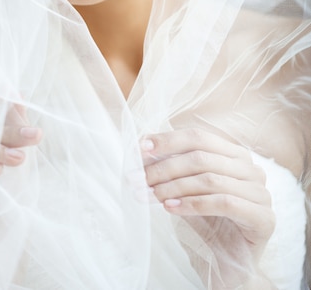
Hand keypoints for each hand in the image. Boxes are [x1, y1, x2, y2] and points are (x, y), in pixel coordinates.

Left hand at [140, 128, 274, 286]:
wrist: (227, 266)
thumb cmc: (206, 224)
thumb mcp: (185, 190)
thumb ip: (171, 167)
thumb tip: (143, 145)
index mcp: (235, 155)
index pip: (199, 137)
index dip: (168, 140)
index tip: (141, 148)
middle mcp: (251, 169)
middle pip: (202, 157)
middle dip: (166, 167)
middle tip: (140, 178)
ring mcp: (261, 193)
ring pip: (210, 179)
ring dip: (175, 186)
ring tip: (152, 195)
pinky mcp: (264, 218)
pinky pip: (224, 203)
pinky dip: (193, 204)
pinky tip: (170, 208)